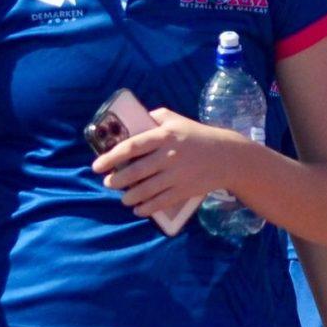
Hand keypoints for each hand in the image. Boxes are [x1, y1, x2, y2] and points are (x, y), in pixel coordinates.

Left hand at [95, 110, 250, 221]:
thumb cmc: (197, 135)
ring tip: (124, 198)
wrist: (229, 157)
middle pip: (137, 171)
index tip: (97, 166)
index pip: (132, 146)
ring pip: (147, 189)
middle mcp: (170, 155)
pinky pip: (162, 201)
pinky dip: (147, 207)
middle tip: (109, 183)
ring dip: (130, 196)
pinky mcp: (186, 190)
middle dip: (118, 180)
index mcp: (165, 135)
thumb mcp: (176, 119)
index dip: (112, 157)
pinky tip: (138, 209)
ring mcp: (178, 175)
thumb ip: (154, 117)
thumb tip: (130, 122)